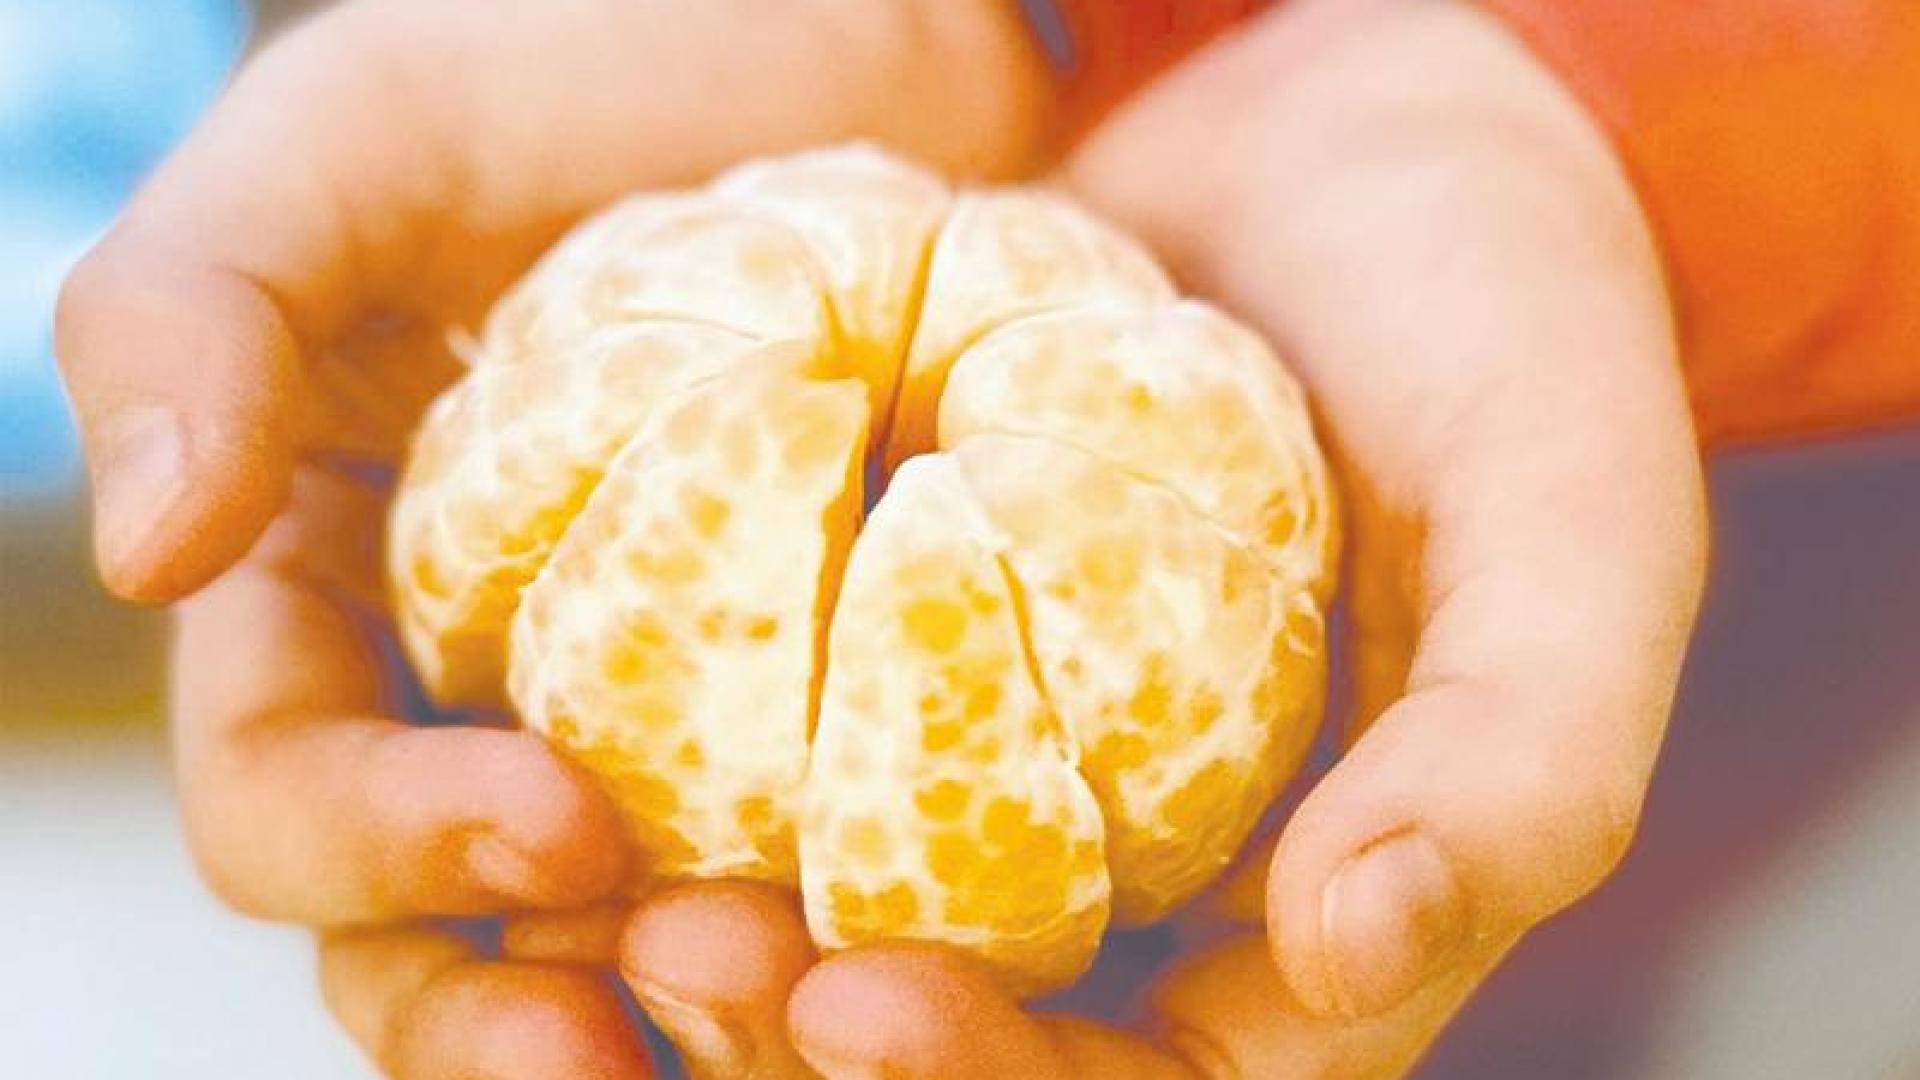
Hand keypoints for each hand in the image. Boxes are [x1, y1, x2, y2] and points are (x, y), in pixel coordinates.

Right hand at [54, 1, 1052, 1074]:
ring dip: (676, 1022)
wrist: (862, 41)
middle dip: (509, 1021)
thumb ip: (199, 308)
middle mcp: (481, 689)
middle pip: (442, 935)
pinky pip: (822, 859)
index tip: (552, 828)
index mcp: (333, 595)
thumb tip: (142, 551)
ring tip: (783, 1035)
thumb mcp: (370, 135)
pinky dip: (846, 928)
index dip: (382, 850)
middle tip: (628, 1050)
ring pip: (623, 943)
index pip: (292, 792)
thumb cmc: (601, 60)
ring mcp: (663, 713)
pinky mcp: (835, 704)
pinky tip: (923, 959)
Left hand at [610, 2, 1707, 1075]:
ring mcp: (1010, 746)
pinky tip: (561, 720)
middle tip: (668, 942)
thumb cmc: (1510, 333)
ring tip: (567, 865)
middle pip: (951, 1033)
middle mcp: (1146, 865)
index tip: (850, 1007)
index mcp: (1305, 910)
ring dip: (690, 927)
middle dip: (794, 1037)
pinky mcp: (910, 626)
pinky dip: (668, 755)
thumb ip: (1525, 751)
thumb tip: (1361, 943)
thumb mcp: (1576, 528)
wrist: (1377, 146)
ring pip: (827, 913)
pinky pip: (774, 730)